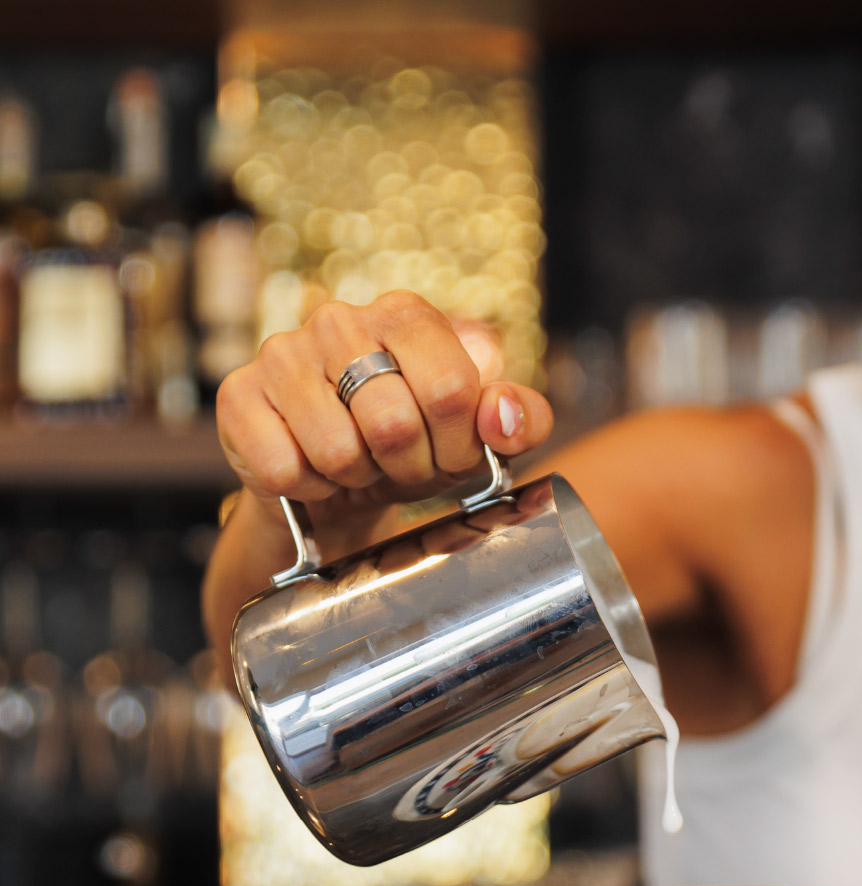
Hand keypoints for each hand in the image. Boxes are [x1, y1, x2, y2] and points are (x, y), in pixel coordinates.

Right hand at [216, 290, 553, 541]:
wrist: (339, 487)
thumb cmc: (416, 449)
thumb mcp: (479, 438)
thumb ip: (518, 419)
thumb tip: (500, 414)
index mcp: (407, 316)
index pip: (452, 388)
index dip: (457, 444)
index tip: (451, 454)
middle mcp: (341, 320)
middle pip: (394, 423)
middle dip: (407, 467)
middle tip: (401, 466)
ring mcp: (282, 353)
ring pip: (337, 449)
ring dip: (356, 478)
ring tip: (357, 464)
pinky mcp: (238, 396)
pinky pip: (285, 468)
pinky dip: (309, 488)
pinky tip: (312, 469)